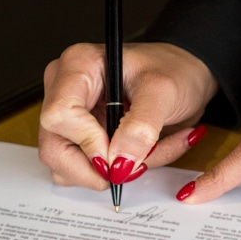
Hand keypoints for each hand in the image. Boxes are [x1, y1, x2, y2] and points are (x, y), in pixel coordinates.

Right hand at [39, 42, 217, 188]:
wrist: (187, 78)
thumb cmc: (174, 71)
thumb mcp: (164, 92)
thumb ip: (141, 127)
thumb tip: (119, 162)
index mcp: (77, 67)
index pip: (59, 116)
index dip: (88, 142)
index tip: (119, 153)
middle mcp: (64, 91)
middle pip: (54, 148)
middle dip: (95, 168)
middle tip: (131, 167)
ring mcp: (70, 117)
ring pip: (67, 168)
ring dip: (112, 172)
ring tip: (147, 151)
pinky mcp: (81, 138)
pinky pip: (86, 171)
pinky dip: (118, 172)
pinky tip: (142, 154)